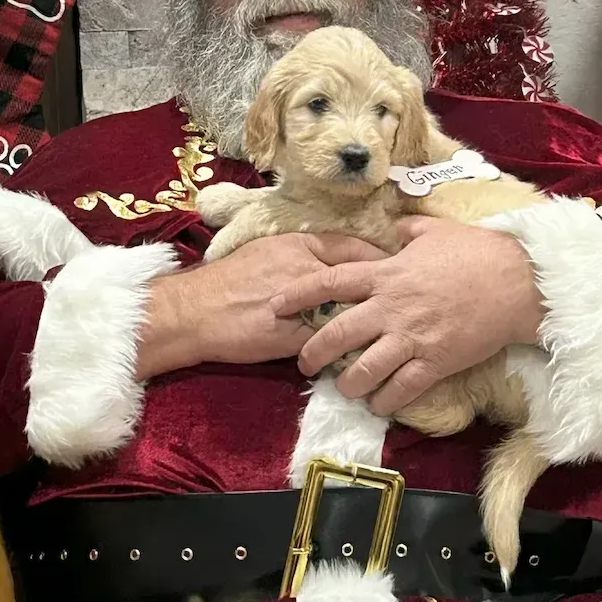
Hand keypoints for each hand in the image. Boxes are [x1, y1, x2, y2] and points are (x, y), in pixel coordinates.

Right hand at [136, 233, 386, 378]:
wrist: (194, 311)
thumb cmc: (227, 282)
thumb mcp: (267, 255)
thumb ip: (301, 259)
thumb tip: (330, 266)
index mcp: (300, 245)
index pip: (354, 248)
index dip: (380, 259)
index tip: (399, 267)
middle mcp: (308, 270)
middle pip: (363, 281)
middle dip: (387, 293)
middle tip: (406, 302)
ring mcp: (305, 305)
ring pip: (352, 313)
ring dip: (373, 324)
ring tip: (394, 333)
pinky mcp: (298, 337)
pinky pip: (335, 344)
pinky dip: (351, 349)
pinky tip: (368, 356)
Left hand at [269, 216, 543, 415]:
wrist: (518, 283)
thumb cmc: (478, 252)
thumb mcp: (435, 231)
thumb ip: (408, 232)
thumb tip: (396, 227)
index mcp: (387, 274)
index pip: (329, 282)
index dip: (297, 294)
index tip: (274, 304)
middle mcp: (391, 307)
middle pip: (337, 334)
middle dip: (313, 353)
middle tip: (304, 363)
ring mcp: (412, 337)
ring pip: (363, 370)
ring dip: (348, 384)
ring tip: (345, 389)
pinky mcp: (435, 362)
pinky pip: (400, 389)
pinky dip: (386, 400)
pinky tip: (380, 404)